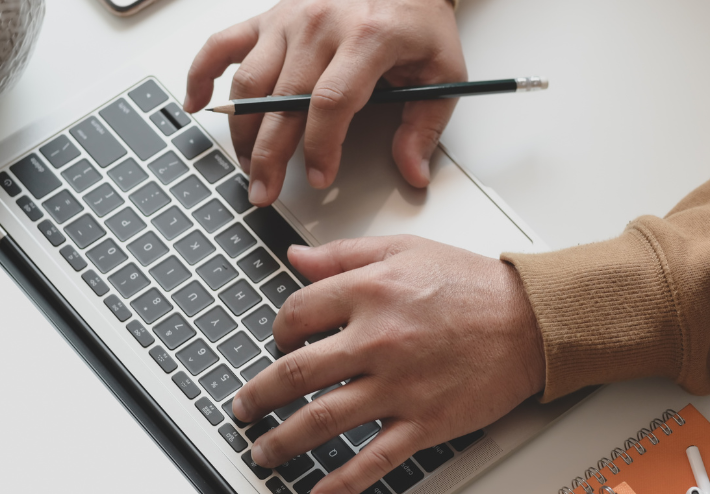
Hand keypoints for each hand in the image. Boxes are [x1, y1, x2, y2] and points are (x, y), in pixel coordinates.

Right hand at [184, 0, 465, 206]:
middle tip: (265, 191)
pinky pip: (223, 43)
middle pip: (284, 99)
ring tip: (248, 167)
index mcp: (369, 37)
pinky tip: (197, 103)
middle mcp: (322, 24)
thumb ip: (425, 126)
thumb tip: (413, 173)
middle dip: (270, 154)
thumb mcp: (443, 73)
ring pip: (251, 81)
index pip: (332, 101)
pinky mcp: (270, 16)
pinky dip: (201, 72)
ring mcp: (290, 18)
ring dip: (242, 130)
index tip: (319, 178)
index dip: (320, 146)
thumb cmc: (420, 22)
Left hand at [230, 236, 544, 493]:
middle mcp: (378, 340)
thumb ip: (346, 254)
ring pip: (322, 420)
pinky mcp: (424, 422)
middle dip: (257, 395)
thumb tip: (296, 258)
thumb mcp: (408, 250)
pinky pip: (373, 459)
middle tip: (243, 407)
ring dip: (283, 441)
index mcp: (371, 292)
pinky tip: (318, 493)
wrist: (532, 321)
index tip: (278, 342)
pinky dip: (341, 482)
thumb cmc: (475, 284)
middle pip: (294, 373)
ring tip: (264, 451)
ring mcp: (400, 386)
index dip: (277, 330)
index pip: (297, 314)